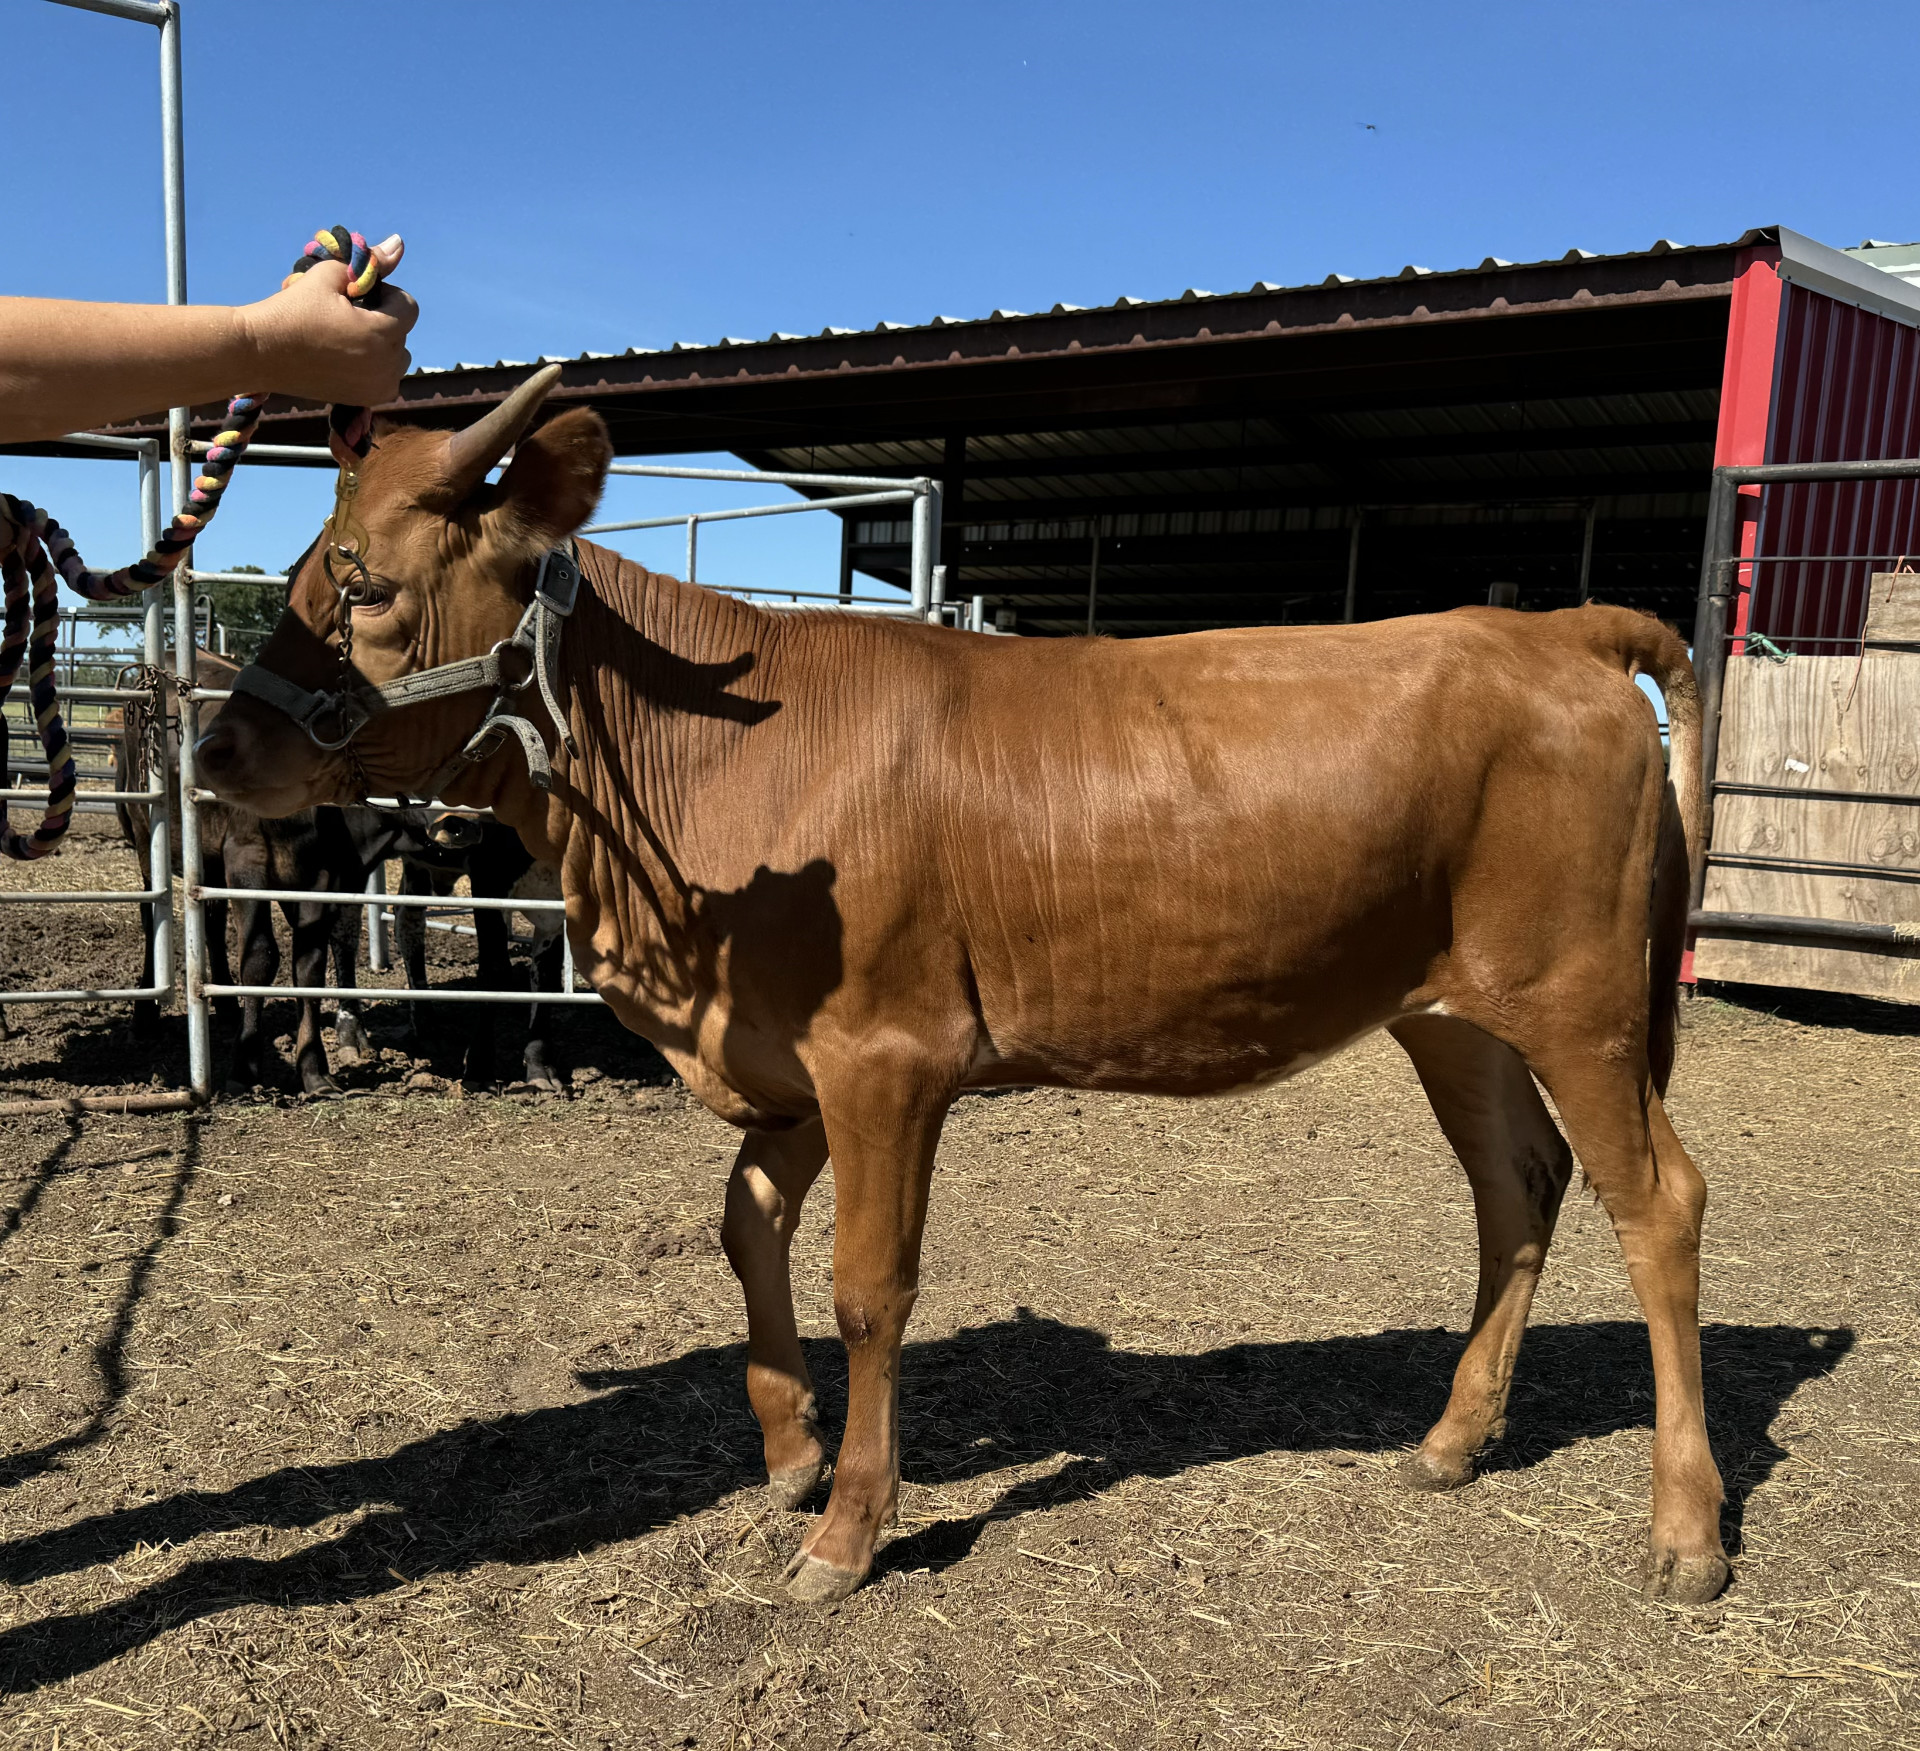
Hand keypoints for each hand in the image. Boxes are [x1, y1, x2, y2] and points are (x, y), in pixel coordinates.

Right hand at [237, 234, 418, 404]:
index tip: (358, 293)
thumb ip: (369, 263)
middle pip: (402, 332)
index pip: (409, 307)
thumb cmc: (291, 309)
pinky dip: (375, 365)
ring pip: (397, 357)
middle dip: (382, 318)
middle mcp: (386, 365)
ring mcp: (378, 387)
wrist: (259, 352)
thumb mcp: (328, 276)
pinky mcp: (366, 400)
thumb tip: (398, 242)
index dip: (387, 294)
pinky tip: (346, 355)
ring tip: (347, 334)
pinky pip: (387, 378)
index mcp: (380, 333)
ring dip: (381, 343)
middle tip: (347, 313)